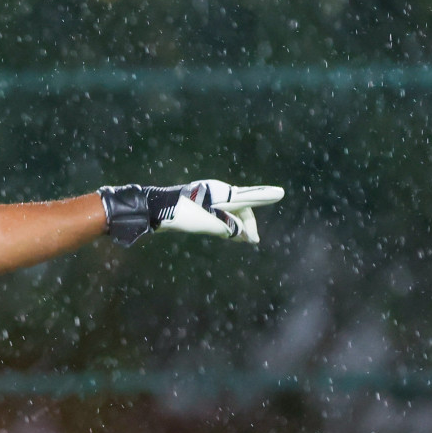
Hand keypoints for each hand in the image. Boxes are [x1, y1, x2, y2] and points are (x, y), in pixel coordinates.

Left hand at [100, 180, 283, 245]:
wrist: (152, 210)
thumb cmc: (179, 214)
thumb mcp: (207, 224)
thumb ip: (227, 228)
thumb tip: (242, 235)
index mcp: (220, 192)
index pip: (248, 197)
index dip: (263, 199)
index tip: (279, 194)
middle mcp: (215, 191)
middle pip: (240, 206)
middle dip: (247, 223)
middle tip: (252, 241)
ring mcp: (206, 197)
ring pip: (229, 211)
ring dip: (237, 224)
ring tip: (243, 239)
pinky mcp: (198, 204)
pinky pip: (219, 213)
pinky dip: (226, 223)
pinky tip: (227, 232)